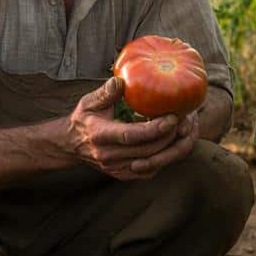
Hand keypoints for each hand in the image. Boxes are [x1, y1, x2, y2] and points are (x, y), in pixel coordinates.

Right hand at [67, 77, 195, 180]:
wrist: (71, 144)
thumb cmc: (84, 118)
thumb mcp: (89, 102)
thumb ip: (106, 92)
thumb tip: (121, 80)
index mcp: (100, 135)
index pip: (131, 135)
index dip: (154, 128)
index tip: (172, 117)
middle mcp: (108, 156)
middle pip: (147, 151)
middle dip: (169, 136)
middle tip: (184, 120)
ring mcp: (116, 168)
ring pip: (152, 162)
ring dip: (170, 147)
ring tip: (182, 130)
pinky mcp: (124, 175)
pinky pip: (150, 170)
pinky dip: (164, 157)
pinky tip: (171, 142)